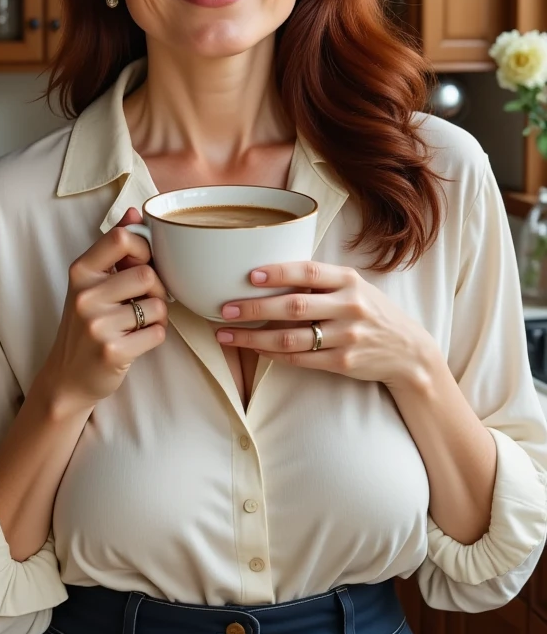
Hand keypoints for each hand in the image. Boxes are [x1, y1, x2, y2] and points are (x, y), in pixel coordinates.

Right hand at [41, 207, 169, 414]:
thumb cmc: (86, 325)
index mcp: (80, 271)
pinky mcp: (112, 351)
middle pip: (147, 273)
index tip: (143, 264)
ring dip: (158, 315)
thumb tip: (135, 211)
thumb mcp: (91, 283)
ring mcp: (97, 325)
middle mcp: (85, 295)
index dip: (144, 248)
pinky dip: (155, 336)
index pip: (122, 238)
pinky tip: (137, 341)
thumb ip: (113, 248)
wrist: (67, 378)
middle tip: (146, 300)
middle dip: (157, 288)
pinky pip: (158, 333)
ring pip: (157, 305)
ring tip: (139, 322)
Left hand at [214, 262, 436, 392]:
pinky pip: (299, 359)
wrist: (408, 352)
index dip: (277, 272)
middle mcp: (349, 306)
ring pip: (291, 338)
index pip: (308, 271)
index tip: (249, 275)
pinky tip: (254, 348)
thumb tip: (270, 271)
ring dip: (254, 337)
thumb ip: (321, 280)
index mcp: (349, 280)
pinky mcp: (342, 362)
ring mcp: (346, 336)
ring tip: (227, 334)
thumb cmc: (371, 312)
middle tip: (225, 309)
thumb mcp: (355, 287)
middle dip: (255, 307)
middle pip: (293, 306)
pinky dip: (272, 354)